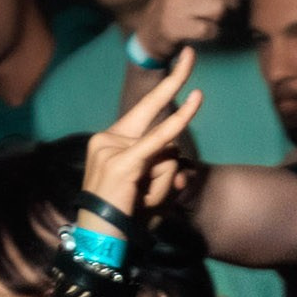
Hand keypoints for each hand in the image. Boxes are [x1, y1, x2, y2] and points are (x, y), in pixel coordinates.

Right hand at [80, 49, 204, 234]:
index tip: (183, 61)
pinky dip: (177, 122)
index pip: (145, 111)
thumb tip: (186, 167)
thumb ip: (170, 176)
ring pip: (165, 151)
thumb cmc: (127, 223)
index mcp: (111, 143)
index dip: (166, 86)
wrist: (101, 244)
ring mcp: (111, 148)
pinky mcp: (121, 162)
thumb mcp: (152, 196)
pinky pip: (159, 142)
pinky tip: (195, 99)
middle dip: (175, 79)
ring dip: (165, 185)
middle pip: (156, 122)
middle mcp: (108, 140)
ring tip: (142, 206)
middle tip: (191, 53)